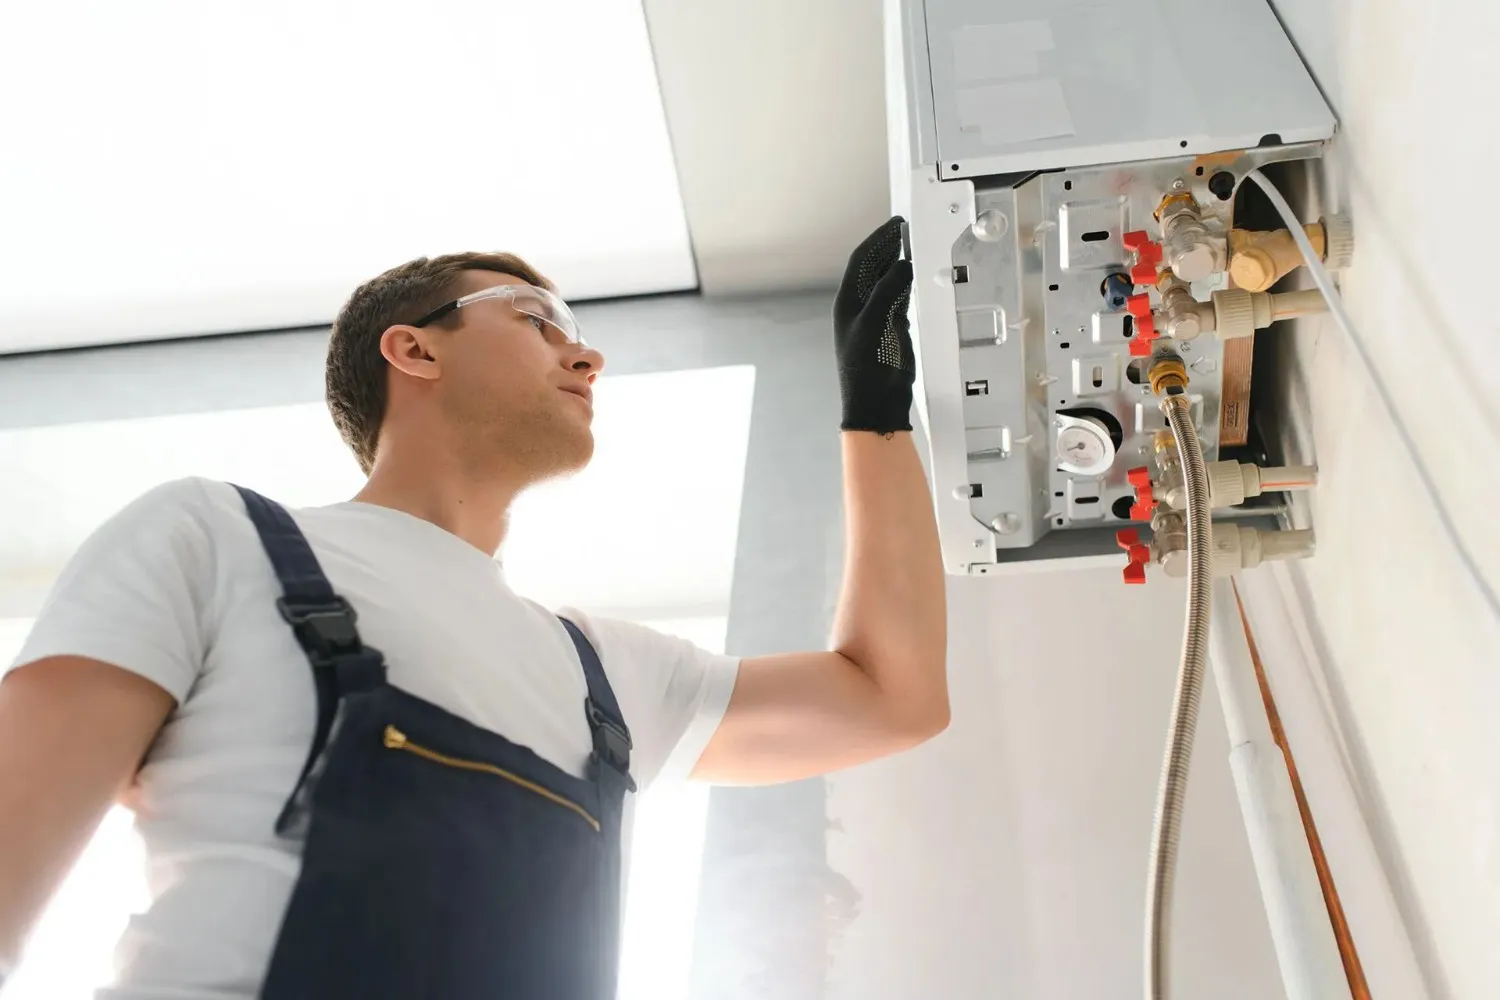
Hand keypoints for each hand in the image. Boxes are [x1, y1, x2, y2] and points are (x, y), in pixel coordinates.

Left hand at [833, 216, 915, 433]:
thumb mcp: (875, 323)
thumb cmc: (867, 366)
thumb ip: (888, 291)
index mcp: (848, 301)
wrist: (877, 401)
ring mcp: (877, 316)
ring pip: (888, 280)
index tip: (895, 224)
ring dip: (899, 262)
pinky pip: (901, 297)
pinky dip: (908, 282)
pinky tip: (918, 272)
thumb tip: (904, 264)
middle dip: (889, 246)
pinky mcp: (893, 327)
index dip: (877, 240)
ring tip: (915, 243)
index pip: (862, 261)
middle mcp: (860, 305)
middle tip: (908, 228)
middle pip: (874, 267)